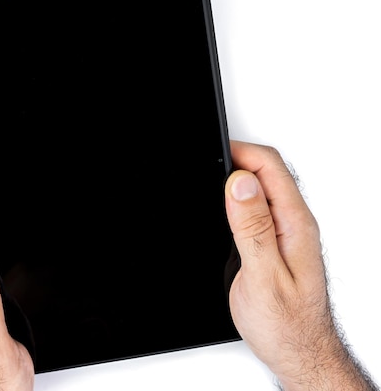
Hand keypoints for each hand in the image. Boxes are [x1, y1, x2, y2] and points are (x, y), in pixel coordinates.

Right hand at [225, 141, 376, 389]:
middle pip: (268, 171)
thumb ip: (253, 227)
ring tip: (210, 179)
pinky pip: (257, 208)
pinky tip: (222, 205)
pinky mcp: (276, 241)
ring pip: (261, 188)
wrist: (297, 351)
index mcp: (294, 224)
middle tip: (207, 163)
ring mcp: (286, 232)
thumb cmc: (285, 323)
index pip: (271, 168)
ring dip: (236, 178)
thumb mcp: (263, 275)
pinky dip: (237, 199)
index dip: (240, 152)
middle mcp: (294, 223)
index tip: (213, 154)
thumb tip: (241, 183)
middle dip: (237, 159)